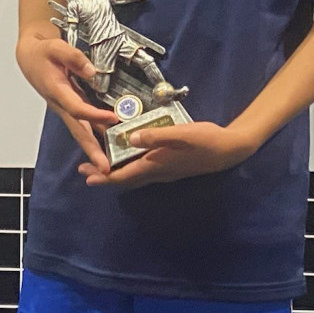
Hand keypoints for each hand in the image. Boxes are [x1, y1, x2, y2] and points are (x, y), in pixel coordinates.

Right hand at [16, 30, 117, 177]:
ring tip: (108, 166)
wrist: (29, 57)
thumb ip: (74, 57)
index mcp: (57, 91)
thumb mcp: (56, 47)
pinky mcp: (69, 108)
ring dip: (94, 149)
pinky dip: (94, 137)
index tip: (113, 118)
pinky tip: (108, 144)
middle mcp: (60, 105)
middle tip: (105, 168)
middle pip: (78, 130)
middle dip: (92, 150)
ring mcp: (64, 109)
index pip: (77, 108)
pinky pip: (82, 125)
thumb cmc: (42, 52)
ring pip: (80, 131)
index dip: (94, 115)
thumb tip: (92, 71)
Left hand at [88, 121, 254, 187]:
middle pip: (126, 179)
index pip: (124, 176)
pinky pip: (144, 171)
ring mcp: (165, 171)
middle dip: (105, 175)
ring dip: (117, 172)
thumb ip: (155, 136)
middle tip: (84, 171)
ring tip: (102, 166)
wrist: (229, 150)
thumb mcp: (180, 134)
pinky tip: (130, 158)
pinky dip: (130, 167)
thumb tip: (129, 138)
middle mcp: (158, 172)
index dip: (104, 176)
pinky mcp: (171, 166)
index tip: (86, 176)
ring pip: (135, 176)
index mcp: (156, 164)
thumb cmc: (205, 140)